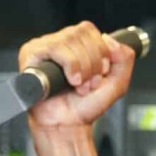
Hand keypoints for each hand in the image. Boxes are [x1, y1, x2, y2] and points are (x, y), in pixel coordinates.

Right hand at [20, 22, 135, 130]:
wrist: (67, 125)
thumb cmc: (84, 106)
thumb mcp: (117, 82)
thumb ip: (125, 58)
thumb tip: (108, 38)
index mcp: (76, 45)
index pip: (90, 30)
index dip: (100, 52)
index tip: (100, 73)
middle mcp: (60, 43)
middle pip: (82, 33)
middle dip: (92, 62)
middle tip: (88, 83)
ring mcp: (44, 48)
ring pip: (70, 40)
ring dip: (82, 67)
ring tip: (78, 85)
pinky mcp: (30, 55)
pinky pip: (55, 48)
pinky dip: (70, 65)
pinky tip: (69, 81)